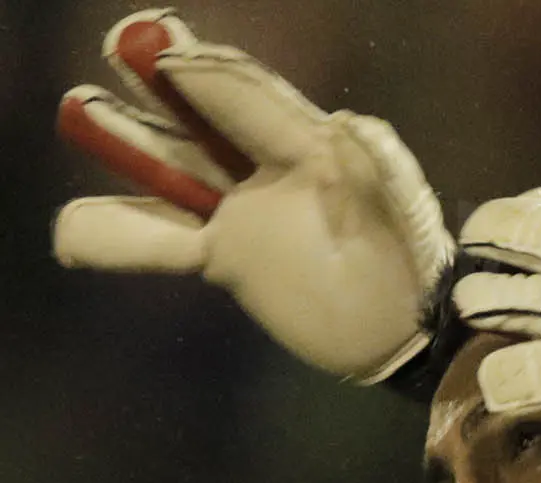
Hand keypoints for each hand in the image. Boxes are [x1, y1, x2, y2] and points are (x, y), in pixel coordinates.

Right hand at [54, 9, 451, 383]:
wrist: (411, 331)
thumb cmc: (418, 262)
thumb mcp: (407, 210)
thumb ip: (382, 165)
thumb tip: (348, 122)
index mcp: (314, 147)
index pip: (252, 100)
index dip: (211, 75)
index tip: (171, 56)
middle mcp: (269, 170)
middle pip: (204, 120)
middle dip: (163, 85)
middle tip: (124, 44)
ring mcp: (244, 213)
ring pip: (172, 173)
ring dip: (129, 145)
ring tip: (81, 113)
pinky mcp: (228, 257)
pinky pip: (162, 242)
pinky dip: (115, 234)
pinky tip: (73, 231)